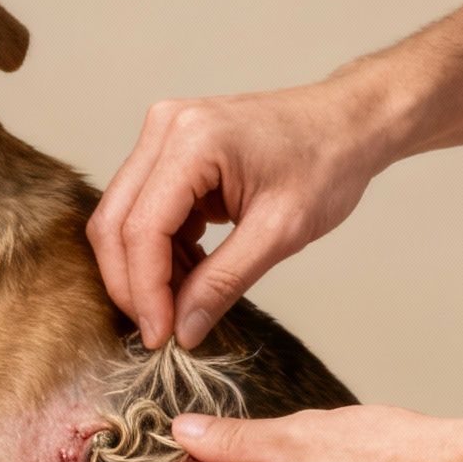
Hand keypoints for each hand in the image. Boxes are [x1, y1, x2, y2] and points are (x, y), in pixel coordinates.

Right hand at [87, 79, 397, 349]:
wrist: (347, 123)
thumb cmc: (327, 163)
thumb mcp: (281, 232)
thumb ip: (225, 282)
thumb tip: (183, 330)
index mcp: (193, 140)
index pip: (142, 228)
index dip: (145, 290)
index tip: (161, 337)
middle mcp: (165, 129)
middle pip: (115, 222)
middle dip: (132, 284)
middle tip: (160, 330)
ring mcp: (162, 136)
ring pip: (122, 220)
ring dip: (145, 270)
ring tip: (184, 302)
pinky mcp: (168, 152)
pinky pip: (143, 211)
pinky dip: (160, 251)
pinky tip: (190, 273)